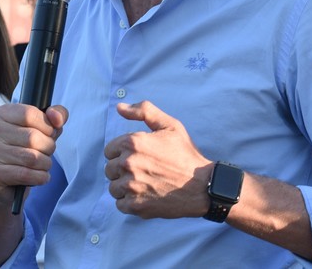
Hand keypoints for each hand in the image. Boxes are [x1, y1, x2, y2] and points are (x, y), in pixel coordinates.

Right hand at [0, 102, 67, 208]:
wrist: (9, 180)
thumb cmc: (28, 147)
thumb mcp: (47, 126)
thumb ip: (58, 114)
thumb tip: (57, 118)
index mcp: (0, 113)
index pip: (29, 114)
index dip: (47, 126)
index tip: (50, 134)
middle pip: (32, 137)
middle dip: (48, 147)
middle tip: (47, 152)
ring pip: (31, 157)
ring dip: (46, 164)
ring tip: (44, 165)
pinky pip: (25, 174)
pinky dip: (40, 177)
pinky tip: (41, 176)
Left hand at [103, 101, 212, 218]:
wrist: (201, 186)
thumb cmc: (185, 154)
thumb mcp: (170, 125)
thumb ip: (144, 111)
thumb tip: (119, 107)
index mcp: (133, 142)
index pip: (109, 150)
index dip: (122, 153)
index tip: (137, 157)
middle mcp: (128, 163)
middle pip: (109, 169)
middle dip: (122, 170)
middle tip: (143, 171)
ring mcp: (131, 186)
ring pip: (113, 188)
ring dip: (124, 187)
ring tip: (143, 184)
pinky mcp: (136, 205)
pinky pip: (120, 204)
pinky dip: (129, 202)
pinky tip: (145, 196)